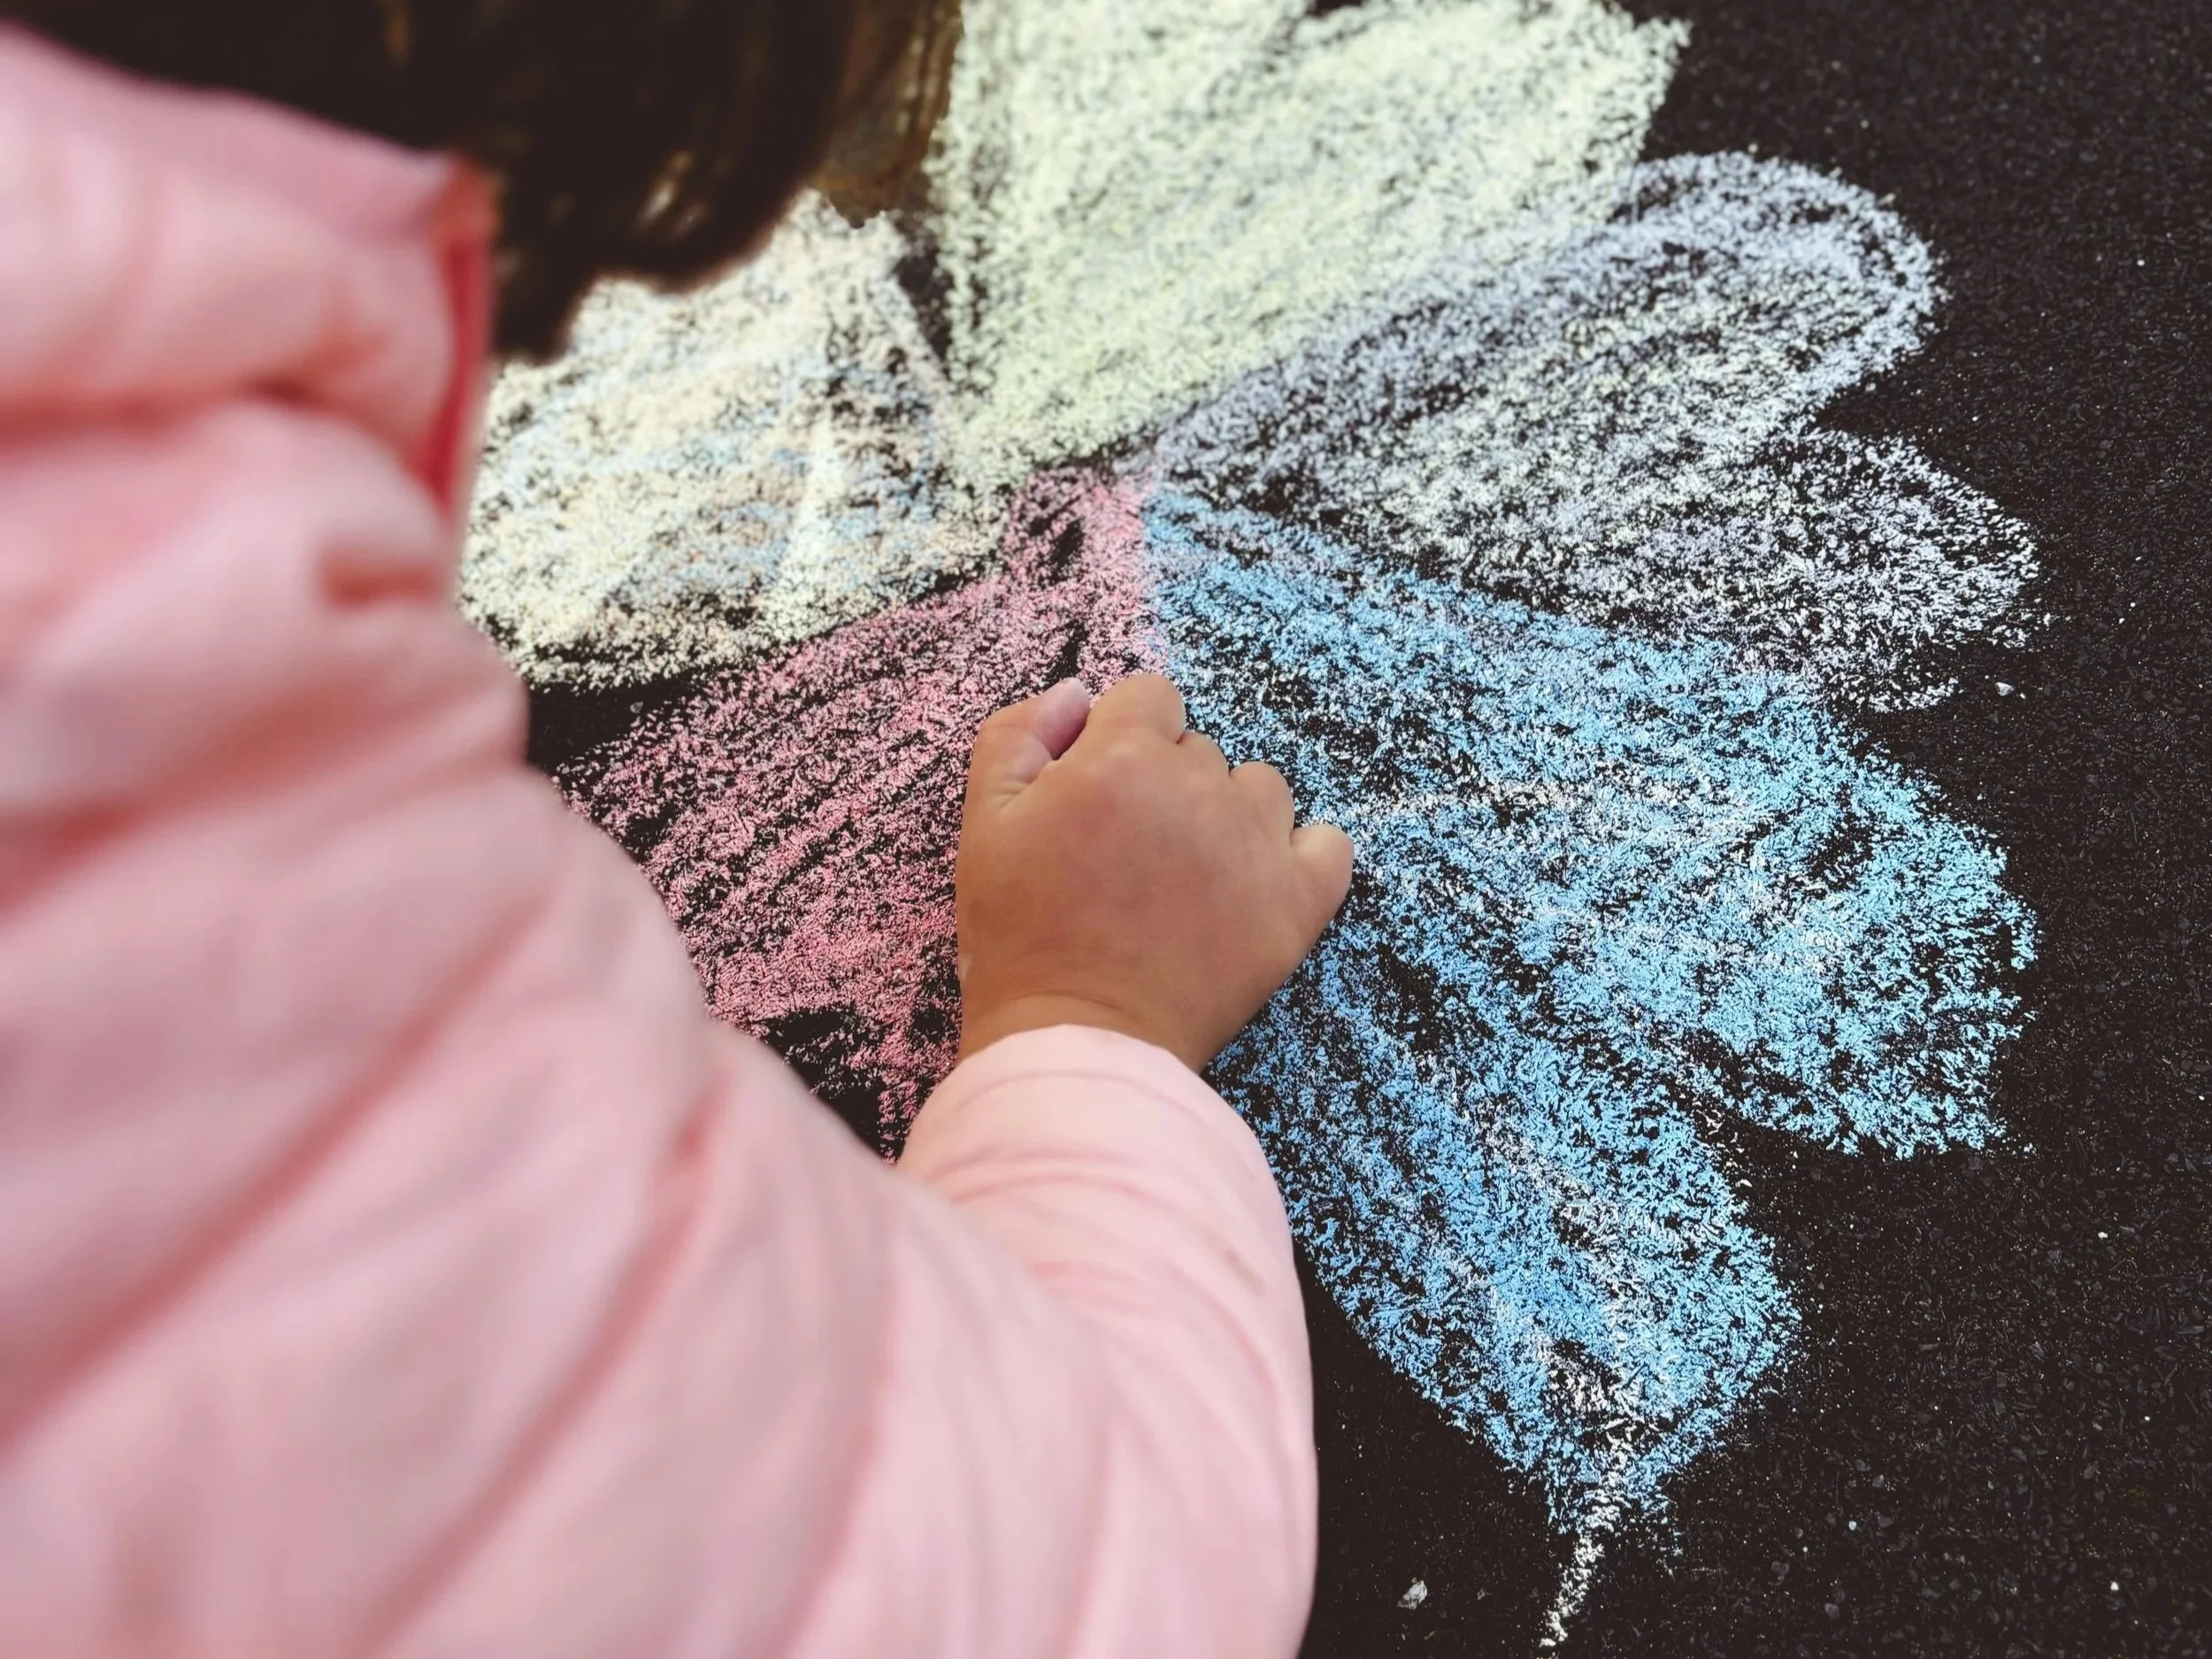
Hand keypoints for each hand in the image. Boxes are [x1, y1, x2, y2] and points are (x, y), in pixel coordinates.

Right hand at [955, 674, 1354, 1071]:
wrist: (1076, 1038)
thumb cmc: (1021, 936)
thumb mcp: (984, 823)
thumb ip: (1018, 737)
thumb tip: (1077, 696)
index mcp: (1121, 757)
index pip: (1149, 697)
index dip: (1120, 740)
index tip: (1101, 794)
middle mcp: (1197, 787)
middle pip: (1198, 750)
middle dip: (1166, 785)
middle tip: (1129, 856)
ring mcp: (1256, 844)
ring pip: (1260, 789)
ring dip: (1230, 815)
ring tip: (1189, 877)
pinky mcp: (1296, 903)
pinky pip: (1329, 845)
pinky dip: (1302, 856)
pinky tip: (1260, 884)